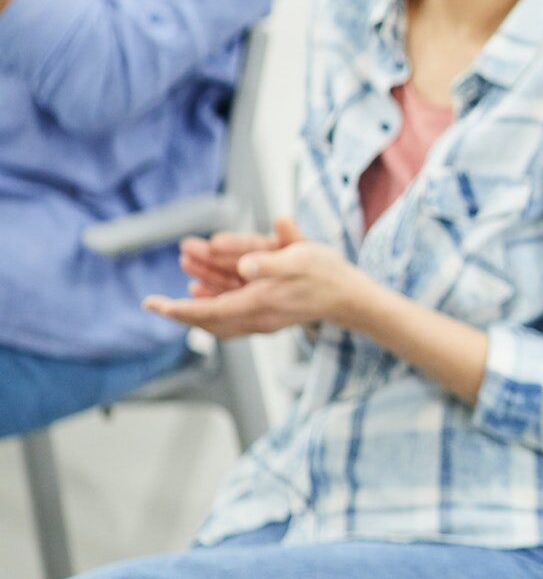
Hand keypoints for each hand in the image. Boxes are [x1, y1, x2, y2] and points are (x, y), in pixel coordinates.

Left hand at [144, 218, 362, 336]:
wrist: (352, 298)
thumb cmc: (328, 275)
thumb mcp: (302, 259)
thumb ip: (271, 261)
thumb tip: (245, 267)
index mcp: (260, 303)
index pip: (209, 312)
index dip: (179, 310)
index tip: (154, 305)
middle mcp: (257, 317)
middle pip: (208, 319)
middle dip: (181, 309)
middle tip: (154, 303)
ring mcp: (262, 319)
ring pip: (218, 317)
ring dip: (196, 301)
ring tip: (180, 280)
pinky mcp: (268, 315)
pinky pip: (230, 316)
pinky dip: (212, 305)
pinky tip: (203, 288)